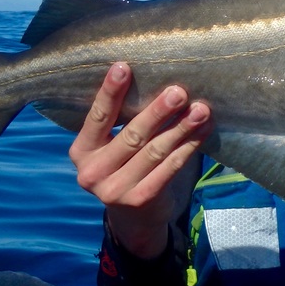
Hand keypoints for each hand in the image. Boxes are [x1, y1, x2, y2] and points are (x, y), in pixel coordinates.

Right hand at [69, 62, 211, 257]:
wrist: (133, 219)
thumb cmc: (124, 165)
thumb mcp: (110, 148)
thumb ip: (120, 122)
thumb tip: (152, 78)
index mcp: (81, 151)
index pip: (97, 117)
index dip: (110, 92)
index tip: (124, 67)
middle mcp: (92, 172)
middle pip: (132, 135)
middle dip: (157, 111)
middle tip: (179, 92)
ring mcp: (115, 190)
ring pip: (155, 151)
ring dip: (181, 128)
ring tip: (201, 109)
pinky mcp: (140, 200)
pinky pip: (169, 168)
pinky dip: (188, 147)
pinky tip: (203, 131)